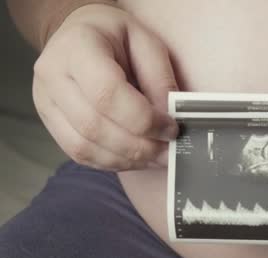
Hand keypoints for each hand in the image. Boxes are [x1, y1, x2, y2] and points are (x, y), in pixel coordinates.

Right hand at [32, 4, 178, 170]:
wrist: (80, 36)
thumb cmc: (116, 36)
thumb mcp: (146, 42)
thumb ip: (160, 79)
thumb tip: (170, 118)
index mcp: (77, 47)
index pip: (107, 93)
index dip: (143, 119)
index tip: (172, 128)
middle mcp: (52, 75)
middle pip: (94, 126)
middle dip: (139, 146)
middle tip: (169, 152)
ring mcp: (46, 102)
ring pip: (84, 147)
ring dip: (127, 159)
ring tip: (157, 157)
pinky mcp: (50, 122)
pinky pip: (80, 153)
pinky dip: (112, 162)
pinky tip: (137, 158)